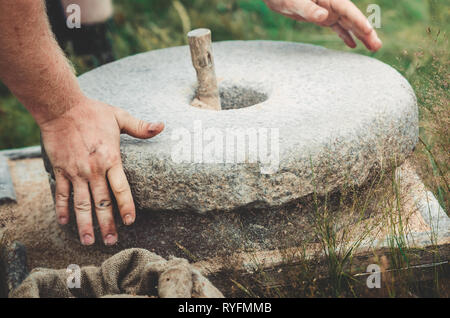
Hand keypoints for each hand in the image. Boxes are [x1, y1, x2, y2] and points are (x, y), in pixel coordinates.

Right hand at [40, 97, 163, 245]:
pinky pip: (61, 193)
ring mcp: (75, 172)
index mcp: (111, 159)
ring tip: (89, 241)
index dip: (127, 207)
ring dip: (85, 224)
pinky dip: (62, 209)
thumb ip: (140, 127)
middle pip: (102, 203)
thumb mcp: (120, 116)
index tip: (131, 222)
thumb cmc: (93, 112)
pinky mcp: (60, 170)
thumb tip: (162, 126)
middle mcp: (93, 170)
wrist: (61, 107)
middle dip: (107, 224)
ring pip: (81, 204)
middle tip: (111, 241)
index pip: (121, 189)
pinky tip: (64, 222)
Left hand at [264, 0, 381, 50]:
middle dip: (366, 32)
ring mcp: (328, 10)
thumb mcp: (294, 2)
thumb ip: (309, 9)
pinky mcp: (322, 17)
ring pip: (348, 24)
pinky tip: (353, 45)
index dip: (359, 20)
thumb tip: (324, 17)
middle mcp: (331, 4)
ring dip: (360, 35)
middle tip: (377, 46)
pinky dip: (345, 35)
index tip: (369, 31)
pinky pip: (337, 27)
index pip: (347, 10)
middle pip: (352, 18)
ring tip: (373, 48)